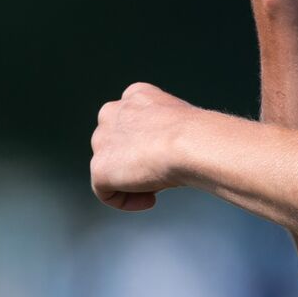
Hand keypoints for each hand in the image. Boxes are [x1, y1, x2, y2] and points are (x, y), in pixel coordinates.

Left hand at [90, 82, 195, 210]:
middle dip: (133, 161)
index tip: (163, 155)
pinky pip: (107, 192)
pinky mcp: (100, 167)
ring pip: (111, 168)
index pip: (129, 120)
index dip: (145, 141)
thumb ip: (162, 130)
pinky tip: (151, 200)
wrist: (190, 142)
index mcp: (135, 95)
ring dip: (131, 181)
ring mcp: (103, 140)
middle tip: (159, 173)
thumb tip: (164, 154)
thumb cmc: (197, 133)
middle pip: (115, 145)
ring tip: (158, 186)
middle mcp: (112, 113)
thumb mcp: (180, 120)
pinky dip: (128, 201)